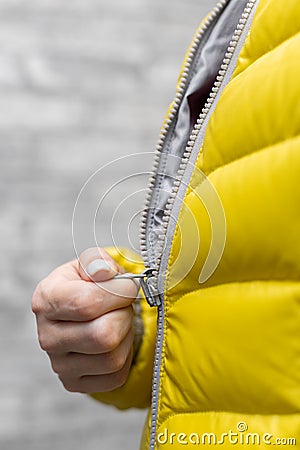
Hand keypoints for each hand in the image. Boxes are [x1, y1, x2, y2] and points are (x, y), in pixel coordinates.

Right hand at [32, 248, 138, 392]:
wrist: (81, 310)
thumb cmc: (87, 284)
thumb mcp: (90, 263)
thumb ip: (97, 261)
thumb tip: (104, 272)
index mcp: (46, 300)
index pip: (86, 303)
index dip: (118, 293)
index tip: (127, 286)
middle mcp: (47, 336)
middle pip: (103, 336)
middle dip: (124, 315)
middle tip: (123, 304)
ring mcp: (59, 365)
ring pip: (112, 358)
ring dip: (127, 335)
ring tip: (119, 319)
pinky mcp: (74, 383)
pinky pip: (116, 376)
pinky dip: (126, 356)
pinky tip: (117, 340)